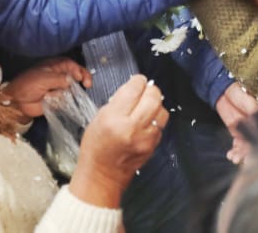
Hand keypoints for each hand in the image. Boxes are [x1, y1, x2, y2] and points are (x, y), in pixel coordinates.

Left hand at [2, 58, 90, 117]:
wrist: (17, 102)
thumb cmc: (26, 85)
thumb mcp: (44, 78)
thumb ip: (60, 79)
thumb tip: (73, 80)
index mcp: (54, 66)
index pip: (71, 65)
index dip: (77, 69)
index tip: (80, 77)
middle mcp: (58, 76)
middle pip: (75, 75)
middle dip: (83, 78)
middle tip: (87, 84)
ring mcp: (58, 88)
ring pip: (73, 88)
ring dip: (74, 91)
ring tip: (72, 93)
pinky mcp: (57, 100)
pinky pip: (67, 100)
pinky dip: (68, 100)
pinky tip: (65, 101)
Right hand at [69, 75, 167, 208]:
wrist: (102, 175)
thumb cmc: (96, 146)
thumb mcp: (99, 117)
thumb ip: (118, 101)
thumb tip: (134, 89)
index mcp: (114, 118)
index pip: (134, 89)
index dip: (137, 81)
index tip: (136, 81)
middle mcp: (132, 128)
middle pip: (153, 97)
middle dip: (150, 89)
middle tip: (144, 91)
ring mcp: (145, 139)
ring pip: (162, 111)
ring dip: (156, 105)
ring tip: (146, 107)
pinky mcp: (153, 147)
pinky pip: (161, 126)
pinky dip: (155, 120)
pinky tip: (146, 122)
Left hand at [216, 82, 257, 163]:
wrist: (223, 90)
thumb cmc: (239, 92)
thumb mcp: (248, 101)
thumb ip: (253, 112)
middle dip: (252, 153)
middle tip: (247, 160)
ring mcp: (248, 132)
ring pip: (248, 147)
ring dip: (242, 155)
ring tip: (235, 158)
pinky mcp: (238, 134)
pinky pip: (238, 146)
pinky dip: (235, 152)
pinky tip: (231, 156)